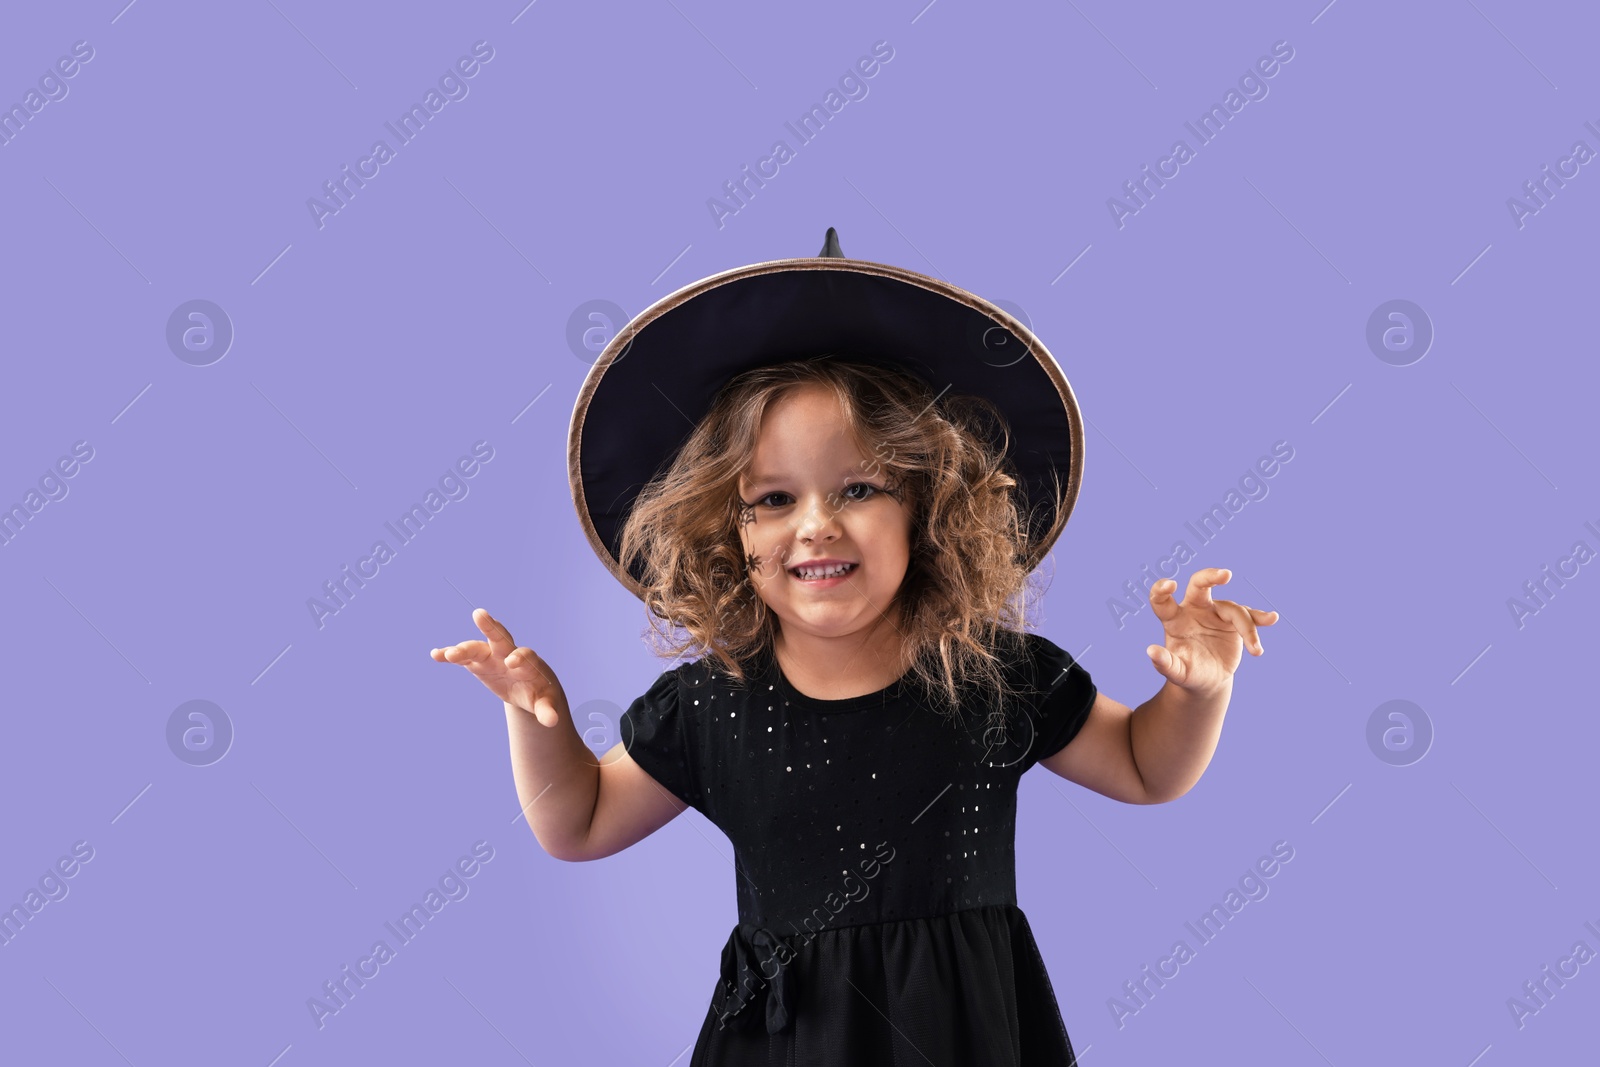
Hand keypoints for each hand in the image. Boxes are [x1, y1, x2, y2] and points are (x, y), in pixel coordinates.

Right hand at [430, 609, 567, 726]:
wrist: (528, 686)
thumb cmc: (540, 693)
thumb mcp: (544, 703)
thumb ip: (547, 710)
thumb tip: (552, 722)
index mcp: (528, 663)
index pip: (524, 655)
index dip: (519, 657)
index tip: (512, 662)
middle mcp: (508, 654)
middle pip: (500, 637)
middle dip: (491, 627)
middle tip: (479, 614)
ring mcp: (491, 657)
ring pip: (476, 648)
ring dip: (462, 649)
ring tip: (448, 654)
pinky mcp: (477, 663)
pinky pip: (462, 658)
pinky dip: (449, 655)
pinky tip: (435, 654)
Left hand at [1145, 568, 1278, 695]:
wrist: (1209, 679)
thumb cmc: (1188, 673)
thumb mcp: (1177, 672)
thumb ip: (1164, 663)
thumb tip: (1150, 651)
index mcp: (1174, 620)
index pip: (1162, 600)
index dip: (1162, 590)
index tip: (1169, 584)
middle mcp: (1194, 610)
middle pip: (1199, 584)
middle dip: (1210, 576)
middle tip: (1225, 574)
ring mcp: (1216, 613)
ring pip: (1233, 610)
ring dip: (1247, 628)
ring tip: (1255, 650)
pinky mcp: (1234, 621)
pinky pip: (1249, 616)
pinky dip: (1260, 618)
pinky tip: (1272, 618)